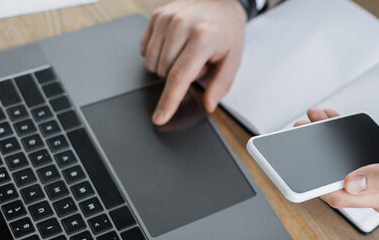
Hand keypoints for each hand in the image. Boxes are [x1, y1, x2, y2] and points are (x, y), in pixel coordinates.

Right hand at [141, 0, 246, 124]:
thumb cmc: (227, 30)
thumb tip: (208, 105)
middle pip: (164, 72)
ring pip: (152, 63)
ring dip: (168, 65)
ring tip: (187, 52)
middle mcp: (181, 25)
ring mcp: (166, 19)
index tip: (159, 117)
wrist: (221, 2)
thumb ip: (221, 85)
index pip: (180, 76)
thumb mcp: (233, 59)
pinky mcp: (156, 16)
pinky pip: (145, 49)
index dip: (168, 101)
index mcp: (203, 38)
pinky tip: (175, 45)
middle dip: (179, 76)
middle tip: (198, 62)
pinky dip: (159, 53)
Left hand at [295, 108, 378, 213]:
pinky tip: (336, 126)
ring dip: (328, 148)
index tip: (302, 163)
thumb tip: (352, 182)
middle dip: (317, 160)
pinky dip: (343, 145)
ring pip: (344, 170)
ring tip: (317, 122)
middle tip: (304, 132)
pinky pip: (356, 162)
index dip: (317, 182)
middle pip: (337, 183)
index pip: (340, 197)